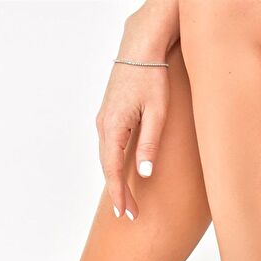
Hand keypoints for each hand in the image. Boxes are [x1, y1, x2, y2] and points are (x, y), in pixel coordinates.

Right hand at [96, 3, 178, 219]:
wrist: (141, 45)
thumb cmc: (152, 75)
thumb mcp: (158, 112)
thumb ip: (150, 144)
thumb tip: (144, 174)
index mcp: (113, 127)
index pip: (112, 170)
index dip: (119, 194)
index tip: (125, 214)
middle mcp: (103, 125)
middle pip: (107, 168)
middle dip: (118, 192)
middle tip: (130, 215)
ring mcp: (104, 120)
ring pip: (106, 158)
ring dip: (115, 179)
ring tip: (126, 200)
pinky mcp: (109, 115)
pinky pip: (109, 147)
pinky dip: (114, 164)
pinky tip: (122, 173)